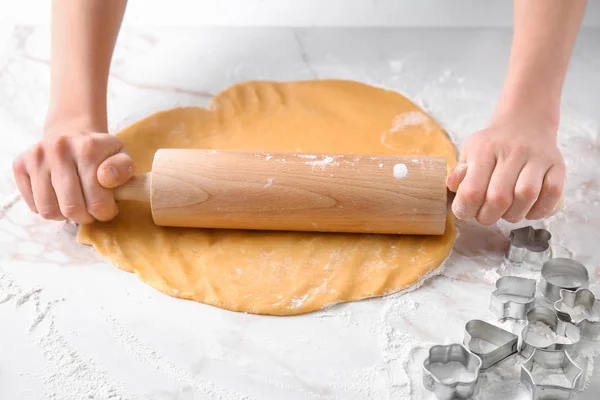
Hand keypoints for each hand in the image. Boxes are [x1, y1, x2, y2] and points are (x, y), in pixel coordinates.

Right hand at [13, 125, 133, 223]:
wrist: (71, 135)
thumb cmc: (100, 154)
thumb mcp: (121, 157)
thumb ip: (123, 169)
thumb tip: (105, 178)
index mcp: (88, 148)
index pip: (97, 201)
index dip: (105, 212)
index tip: (108, 208)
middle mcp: (59, 149)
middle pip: (71, 208)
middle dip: (85, 217)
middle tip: (91, 211)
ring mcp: (36, 156)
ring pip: (49, 210)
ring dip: (65, 216)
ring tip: (76, 204)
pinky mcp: (20, 164)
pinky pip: (34, 206)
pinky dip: (49, 209)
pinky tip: (59, 197)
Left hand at [446, 115, 564, 224]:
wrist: (525, 123)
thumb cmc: (493, 144)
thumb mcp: (469, 151)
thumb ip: (459, 172)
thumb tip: (453, 187)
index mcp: (485, 149)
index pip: (472, 190)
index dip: (465, 210)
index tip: (465, 212)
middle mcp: (512, 151)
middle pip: (499, 198)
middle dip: (488, 216)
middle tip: (486, 216)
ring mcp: (537, 157)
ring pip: (526, 196)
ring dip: (513, 215)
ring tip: (506, 213)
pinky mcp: (557, 165)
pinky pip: (552, 193)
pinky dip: (539, 210)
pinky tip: (528, 210)